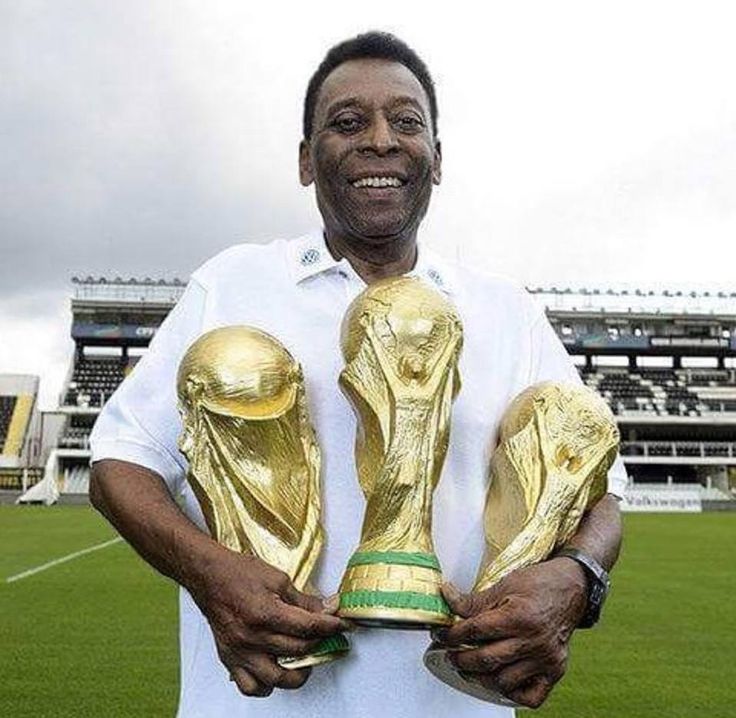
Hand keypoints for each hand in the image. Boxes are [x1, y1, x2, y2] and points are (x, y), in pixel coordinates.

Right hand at [188, 547, 350, 696]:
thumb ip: (303, 599)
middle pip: (297, 651)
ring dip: (297, 673)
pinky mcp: (230, 659)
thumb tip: (326, 608)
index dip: (330, 626)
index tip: (342, 624)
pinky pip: (250, 686)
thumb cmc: (239, 573)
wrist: (208, 576)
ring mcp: (240, 652)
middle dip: (320, 643)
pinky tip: (276, 673)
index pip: (307, 627)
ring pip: (276, 678)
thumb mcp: (278, 578)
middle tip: (329, 636)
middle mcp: (251, 637)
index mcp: (265, 613)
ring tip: (307, 661)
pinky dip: (266, 686)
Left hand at [434, 558, 586, 707]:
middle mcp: (534, 641)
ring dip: (481, 677)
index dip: (452, 634)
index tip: (441, 635)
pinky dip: (513, 694)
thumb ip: (475, 600)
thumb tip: (447, 597)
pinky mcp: (555, 669)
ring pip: (504, 681)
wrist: (572, 587)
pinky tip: (500, 681)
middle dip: (461, 659)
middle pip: (486, 659)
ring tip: (470, 668)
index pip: (475, 631)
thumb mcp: (504, 585)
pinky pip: (532, 696)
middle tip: (450, 654)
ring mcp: (546, 659)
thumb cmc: (539, 583)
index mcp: (519, 617)